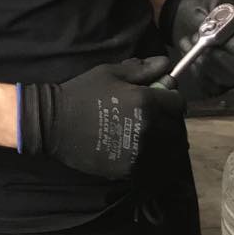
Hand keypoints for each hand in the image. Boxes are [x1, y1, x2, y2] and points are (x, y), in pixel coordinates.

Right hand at [18, 57, 184, 179]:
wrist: (54, 123)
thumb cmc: (81, 93)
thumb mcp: (109, 74)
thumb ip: (141, 70)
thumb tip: (166, 64)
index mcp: (146, 101)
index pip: (179, 103)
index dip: (171, 100)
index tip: (161, 101)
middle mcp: (150, 128)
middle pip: (177, 128)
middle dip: (169, 122)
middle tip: (155, 120)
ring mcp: (141, 152)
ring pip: (170, 151)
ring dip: (165, 144)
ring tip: (150, 138)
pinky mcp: (130, 170)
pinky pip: (154, 168)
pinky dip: (153, 161)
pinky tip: (139, 153)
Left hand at [159, 0, 233, 97]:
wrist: (190, 20)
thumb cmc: (209, 11)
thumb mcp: (217, 3)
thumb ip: (224, 13)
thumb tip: (232, 25)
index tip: (218, 35)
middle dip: (219, 55)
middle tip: (199, 39)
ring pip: (228, 79)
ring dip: (204, 61)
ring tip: (191, 40)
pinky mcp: (221, 85)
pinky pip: (211, 87)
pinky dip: (196, 71)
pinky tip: (188, 52)